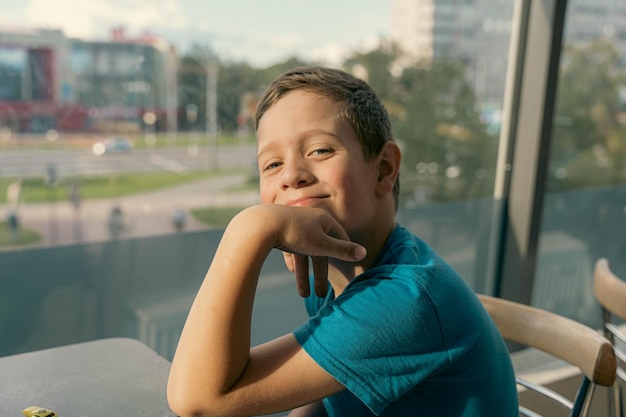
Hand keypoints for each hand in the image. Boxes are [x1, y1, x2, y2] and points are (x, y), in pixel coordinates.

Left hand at [242, 205, 366, 296]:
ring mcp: (294, 225)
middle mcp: (310, 220)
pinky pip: (289, 248)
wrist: (260, 225)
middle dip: (319, 275)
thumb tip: (364, 252)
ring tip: (303, 295)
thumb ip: (343, 250)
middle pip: (320, 251)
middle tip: (320, 295)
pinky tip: (290, 270)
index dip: (345, 253)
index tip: (348, 268)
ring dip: (303, 275)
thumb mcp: (322, 244)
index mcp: (323, 220)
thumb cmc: (295, 233)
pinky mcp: (279, 231)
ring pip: (303, 253)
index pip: (340, 237)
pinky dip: (292, 261)